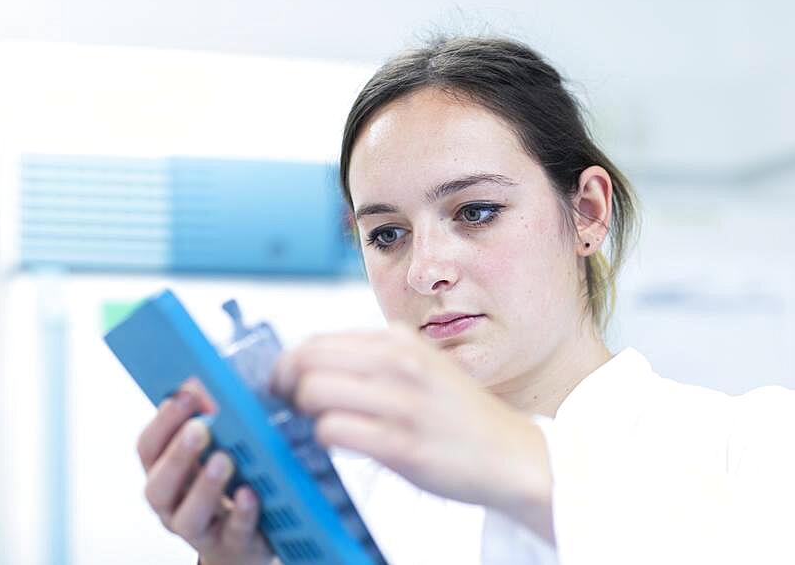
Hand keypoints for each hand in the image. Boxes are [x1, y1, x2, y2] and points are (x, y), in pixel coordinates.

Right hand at [136, 379, 274, 564]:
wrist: (243, 541)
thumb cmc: (226, 483)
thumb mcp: (214, 449)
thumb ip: (209, 418)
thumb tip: (205, 380)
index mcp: (163, 473)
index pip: (148, 449)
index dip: (162, 423)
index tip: (183, 396)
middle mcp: (171, 505)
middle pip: (159, 485)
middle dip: (178, 454)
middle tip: (200, 427)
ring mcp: (198, 530)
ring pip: (188, 516)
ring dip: (205, 486)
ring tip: (224, 460)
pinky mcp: (230, 545)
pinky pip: (233, 532)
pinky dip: (241, 513)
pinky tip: (250, 493)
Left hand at [271, 325, 553, 541]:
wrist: (510, 453)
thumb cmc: (456, 414)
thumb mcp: (420, 365)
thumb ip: (373, 360)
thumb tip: (308, 365)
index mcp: (400, 340)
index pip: (317, 340)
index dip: (288, 364)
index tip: (283, 385)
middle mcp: (399, 363)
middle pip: (305, 360)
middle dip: (283, 385)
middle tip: (287, 406)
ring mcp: (401, 403)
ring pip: (312, 391)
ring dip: (302, 413)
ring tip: (315, 425)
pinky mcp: (402, 445)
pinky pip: (333, 430)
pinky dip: (323, 438)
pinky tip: (339, 443)